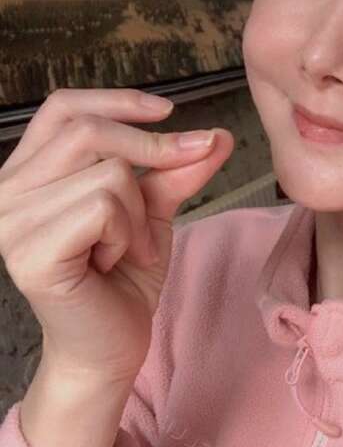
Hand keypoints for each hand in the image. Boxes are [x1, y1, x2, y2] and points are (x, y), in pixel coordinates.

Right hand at [0, 88, 233, 383]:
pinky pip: (103, 207)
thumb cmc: (123, 275)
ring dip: (139, 213)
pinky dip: (129, 233)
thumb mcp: (152, 208)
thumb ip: (176, 169)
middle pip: (90, 132)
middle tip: (166, 197)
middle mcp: (7, 191)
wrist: (111, 345)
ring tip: (129, 248)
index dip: (117, 101)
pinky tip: (116, 261)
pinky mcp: (30, 252)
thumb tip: (218, 134)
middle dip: (150, 156)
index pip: (63, 109)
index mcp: (27, 172)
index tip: (169, 112)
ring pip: (108, 173)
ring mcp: (10, 222)